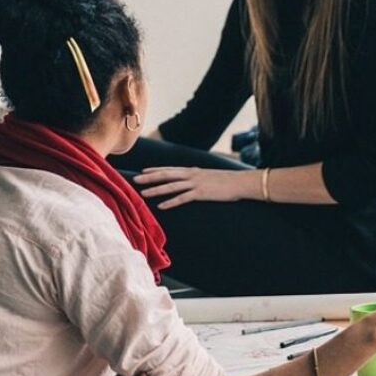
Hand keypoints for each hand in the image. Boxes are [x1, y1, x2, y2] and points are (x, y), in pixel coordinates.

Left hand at [135, 167, 258, 209]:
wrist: (240, 182)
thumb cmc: (227, 181)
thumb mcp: (210, 176)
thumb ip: (199, 177)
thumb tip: (193, 178)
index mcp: (193, 170)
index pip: (170, 169)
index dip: (155, 170)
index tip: (143, 171)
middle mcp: (191, 175)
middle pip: (166, 175)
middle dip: (149, 178)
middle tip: (135, 180)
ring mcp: (195, 184)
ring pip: (171, 186)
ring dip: (156, 190)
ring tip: (143, 193)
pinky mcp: (201, 193)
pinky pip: (182, 198)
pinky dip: (171, 202)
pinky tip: (161, 206)